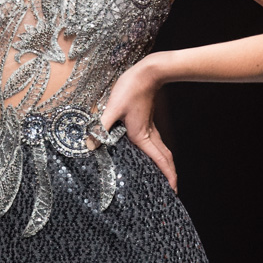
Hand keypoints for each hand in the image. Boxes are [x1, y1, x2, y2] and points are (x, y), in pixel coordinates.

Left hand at [101, 56, 176, 190]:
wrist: (148, 72)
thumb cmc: (132, 88)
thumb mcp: (113, 108)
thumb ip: (100, 127)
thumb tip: (89, 145)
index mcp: (142, 135)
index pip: (159, 160)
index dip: (168, 176)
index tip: (173, 190)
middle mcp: (149, 134)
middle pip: (165, 159)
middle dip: (170, 175)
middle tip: (172, 190)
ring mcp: (151, 128)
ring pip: (162, 151)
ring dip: (165, 165)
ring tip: (165, 176)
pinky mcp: (148, 122)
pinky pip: (157, 143)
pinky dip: (159, 154)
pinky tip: (152, 154)